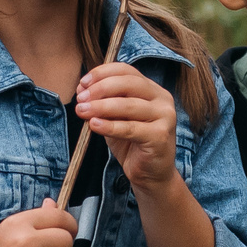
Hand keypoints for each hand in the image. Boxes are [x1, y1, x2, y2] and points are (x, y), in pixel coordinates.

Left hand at [75, 63, 182, 195]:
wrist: (150, 175)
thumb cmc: (132, 144)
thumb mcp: (115, 118)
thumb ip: (103, 103)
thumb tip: (82, 89)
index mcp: (152, 89)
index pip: (127, 71)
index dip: (103, 73)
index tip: (83, 83)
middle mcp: (162, 99)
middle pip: (128, 84)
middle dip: (100, 89)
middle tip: (81, 99)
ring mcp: (165, 117)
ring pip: (128, 105)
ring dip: (101, 107)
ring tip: (82, 111)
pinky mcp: (160, 136)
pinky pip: (130, 128)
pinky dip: (110, 126)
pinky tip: (94, 125)